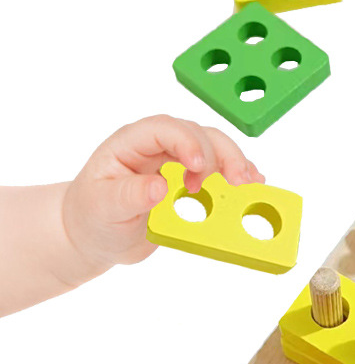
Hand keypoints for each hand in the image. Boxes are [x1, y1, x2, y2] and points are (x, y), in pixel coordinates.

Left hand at [62, 115, 264, 271]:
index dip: (187, 142)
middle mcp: (157, 147)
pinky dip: (236, 174)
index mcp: (131, 145)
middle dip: (222, 154)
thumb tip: (159, 186)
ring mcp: (175, 162)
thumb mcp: (104, 209)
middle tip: (237, 182)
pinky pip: (218, 169)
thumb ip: (130, 195)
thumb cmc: (93, 218)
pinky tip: (252, 183)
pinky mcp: (189, 180)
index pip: (164, 129)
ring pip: (213, 146)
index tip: (200, 168)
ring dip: (234, 162)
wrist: (94, 235)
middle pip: (197, 134)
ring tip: (247, 185)